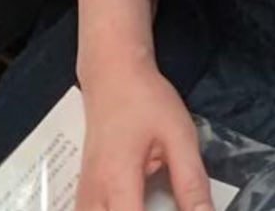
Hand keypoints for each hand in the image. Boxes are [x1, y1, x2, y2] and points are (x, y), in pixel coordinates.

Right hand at [77, 64, 212, 210]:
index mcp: (117, 182)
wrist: (113, 76)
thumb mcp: (180, 137)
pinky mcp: (84, 191)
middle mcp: (92, 195)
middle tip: (167, 205)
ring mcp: (83, 194)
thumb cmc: (146, 101)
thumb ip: (191, 181)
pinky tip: (136, 205)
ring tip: (155, 204)